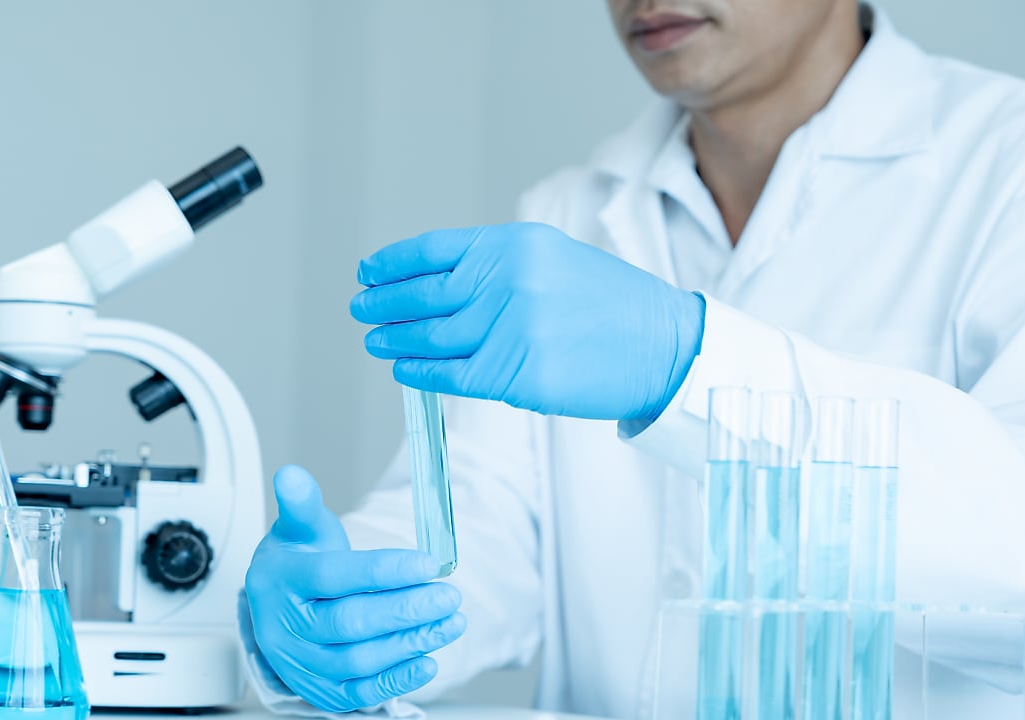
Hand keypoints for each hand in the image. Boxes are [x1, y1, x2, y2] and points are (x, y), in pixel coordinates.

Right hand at [244, 465, 465, 712]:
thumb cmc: (298, 562)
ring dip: (410, 643)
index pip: (333, 576)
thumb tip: (291, 474)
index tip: (428, 564)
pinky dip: (396, 680)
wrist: (278, 607)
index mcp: (280, 580)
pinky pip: (358, 693)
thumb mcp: (298, 528)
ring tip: (449, 622)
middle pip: (349, 623)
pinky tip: (427, 659)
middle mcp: (282, 626)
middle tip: (448, 596)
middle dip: (406, 610)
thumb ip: (301, 502)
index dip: (384, 570)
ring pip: (357, 661)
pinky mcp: (317, 690)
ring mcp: (298, 663)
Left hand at [350, 222, 704, 419]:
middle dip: (385, 302)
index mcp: (518, 245)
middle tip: (361, 308)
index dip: (395, 263)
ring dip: (396, 337)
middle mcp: (512, 280)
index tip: (369, 272)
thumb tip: (434, 286)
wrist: (662, 345)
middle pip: (427, 294)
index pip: (437, 250)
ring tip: (375, 339)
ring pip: (435, 335)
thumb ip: (498, 268)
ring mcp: (516, 328)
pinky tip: (403, 367)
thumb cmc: (609, 305)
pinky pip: (454, 374)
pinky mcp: (521, 373)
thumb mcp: (554, 262)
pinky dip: (420, 371)